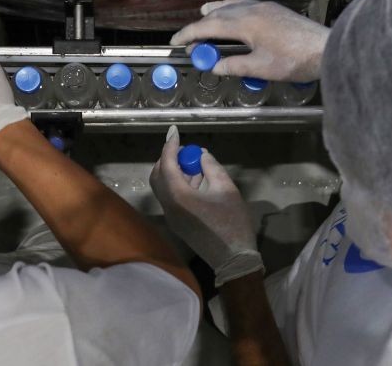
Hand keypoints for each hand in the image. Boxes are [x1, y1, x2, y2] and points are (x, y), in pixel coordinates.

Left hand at [150, 126, 263, 287]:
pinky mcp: (176, 223)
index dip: (170, 145)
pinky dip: (178, 185)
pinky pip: (170, 197)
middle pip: (158, 175)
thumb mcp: (226, 188)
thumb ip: (211, 167)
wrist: (233, 259)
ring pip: (162, 187)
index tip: (175, 131)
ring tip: (194, 165)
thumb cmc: (232, 222)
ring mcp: (170, 216)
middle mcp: (168, 205)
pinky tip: (196, 182)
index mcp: (179, 196)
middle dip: (168, 159)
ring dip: (173, 172)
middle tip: (185, 151)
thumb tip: (200, 154)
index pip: (167, 164)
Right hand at [170, 0, 329, 82]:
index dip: (190, 34)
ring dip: (215, 13)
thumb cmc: (294, 61)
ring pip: (232, 6)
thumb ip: (234, 66)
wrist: (326, 49)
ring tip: (203, 16)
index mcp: (246, 23)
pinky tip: (233, 14)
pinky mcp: (274, 10)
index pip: (209, 27)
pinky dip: (231, 9)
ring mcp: (264, 7)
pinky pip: (245, 5)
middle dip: (199, 26)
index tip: (176, 42)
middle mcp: (252, 10)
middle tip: (188, 39)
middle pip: (218, 15)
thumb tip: (214, 66)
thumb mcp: (261, 68)